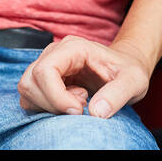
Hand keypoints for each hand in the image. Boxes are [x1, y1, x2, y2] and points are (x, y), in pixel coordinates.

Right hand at [17, 36, 150, 117]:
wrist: (126, 68)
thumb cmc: (129, 71)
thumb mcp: (133, 81)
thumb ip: (117, 95)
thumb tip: (96, 112)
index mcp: (73, 48)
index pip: (45, 70)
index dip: (56, 96)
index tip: (79, 110)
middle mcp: (54, 53)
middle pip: (30, 81)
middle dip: (52, 103)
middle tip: (81, 106)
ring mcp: (47, 65)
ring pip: (27, 90)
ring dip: (48, 105)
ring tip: (78, 103)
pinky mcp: (45, 80)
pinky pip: (31, 97)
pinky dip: (46, 107)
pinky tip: (70, 104)